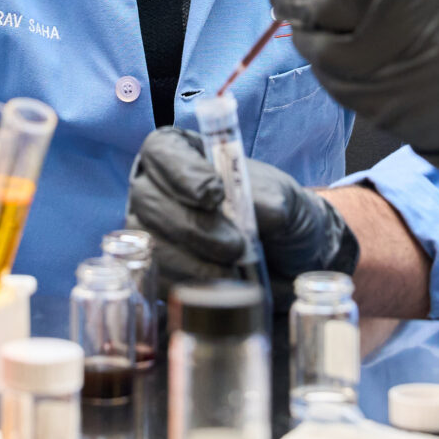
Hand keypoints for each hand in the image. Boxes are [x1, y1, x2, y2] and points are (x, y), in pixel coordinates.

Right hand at [126, 127, 358, 307]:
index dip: (181, 171)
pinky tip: (219, 288)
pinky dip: (190, 284)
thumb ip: (268, 199)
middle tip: (234, 245)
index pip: (164, 150)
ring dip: (191, 259)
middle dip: (191, 224)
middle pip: (148, 198)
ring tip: (233, 271)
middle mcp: (159, 187)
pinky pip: (158, 276)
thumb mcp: (285, 199)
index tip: (213, 194)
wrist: (290, 260)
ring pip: (151, 240)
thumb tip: (257, 209)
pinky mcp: (157, 268)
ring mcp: (152, 229)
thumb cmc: (281, 216)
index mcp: (186, 154)